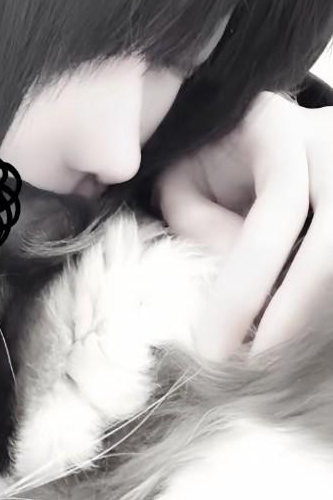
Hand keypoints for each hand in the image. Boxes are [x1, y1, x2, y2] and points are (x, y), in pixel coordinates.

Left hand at [155, 92, 332, 360]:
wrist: (255, 129)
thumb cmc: (208, 157)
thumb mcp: (182, 177)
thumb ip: (197, 220)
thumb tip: (231, 276)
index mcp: (280, 129)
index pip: (275, 216)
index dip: (246, 288)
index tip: (214, 348)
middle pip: (331, 245)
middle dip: (292, 315)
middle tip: (256, 370)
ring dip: (316, 315)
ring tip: (278, 355)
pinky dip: (324, 304)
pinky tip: (301, 335)